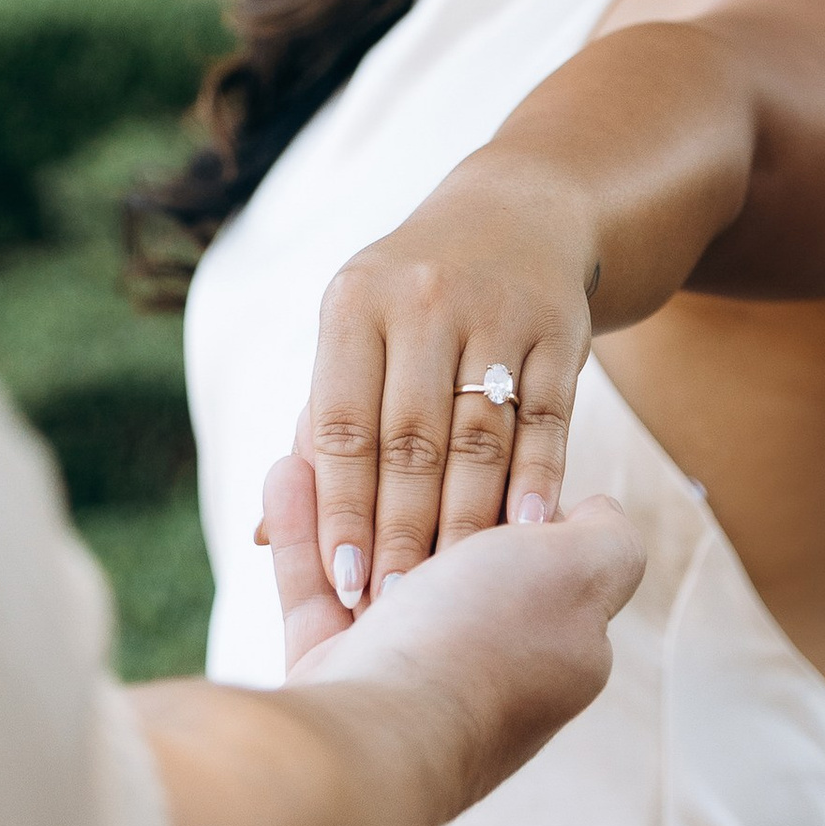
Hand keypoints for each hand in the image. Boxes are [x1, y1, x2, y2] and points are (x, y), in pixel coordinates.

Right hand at [262, 447, 640, 812]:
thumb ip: (609, 542)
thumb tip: (598, 510)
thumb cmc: (483, 646)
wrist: (376, 741)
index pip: (533, 542)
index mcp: (550, 641)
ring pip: (374, 560)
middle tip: (383, 422)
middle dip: (413, 483)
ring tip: (320, 435)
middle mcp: (480, 658)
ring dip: (348, 495)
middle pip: (447, 544)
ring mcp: (404, 672)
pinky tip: (285, 470)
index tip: (469, 425)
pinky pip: (317, 587)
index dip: (503, 482)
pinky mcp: (334, 675)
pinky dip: (301, 529)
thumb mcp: (579, 574)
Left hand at [305, 159, 596, 608]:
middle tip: (395, 610)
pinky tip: (528, 534)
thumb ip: (319, 430)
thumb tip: (265, 534)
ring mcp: (496, 312)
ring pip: (478, 436)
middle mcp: (422, 300)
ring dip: (467, 523)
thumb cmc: (412, 302)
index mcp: (355, 303)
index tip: (340, 586)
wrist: (517, 215)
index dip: (341, 509)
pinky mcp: (559, 329)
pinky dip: (538, 478)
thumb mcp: (356, 333)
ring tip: (456, 593)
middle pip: (410, 439)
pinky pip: (546, 417)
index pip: (341, 423)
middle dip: (400, 533)